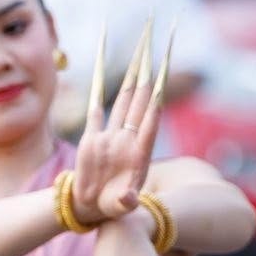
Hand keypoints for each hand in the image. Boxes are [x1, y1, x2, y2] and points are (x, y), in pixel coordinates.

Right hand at [71, 28, 167, 223]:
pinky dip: (98, 88)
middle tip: (158, 43)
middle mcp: (127, 139)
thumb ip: (125, 202)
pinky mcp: (93, 138)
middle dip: (150, 71)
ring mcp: (111, 136)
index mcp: (137, 152)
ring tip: (142, 49)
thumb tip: (129, 202)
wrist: (90, 211)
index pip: (150, 116)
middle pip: (141, 98)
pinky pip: (96, 107)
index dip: (157, 94)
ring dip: (133, 74)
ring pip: (124, 97)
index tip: (165, 70)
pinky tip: (101, 72)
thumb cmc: (109, 211)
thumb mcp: (119, 208)